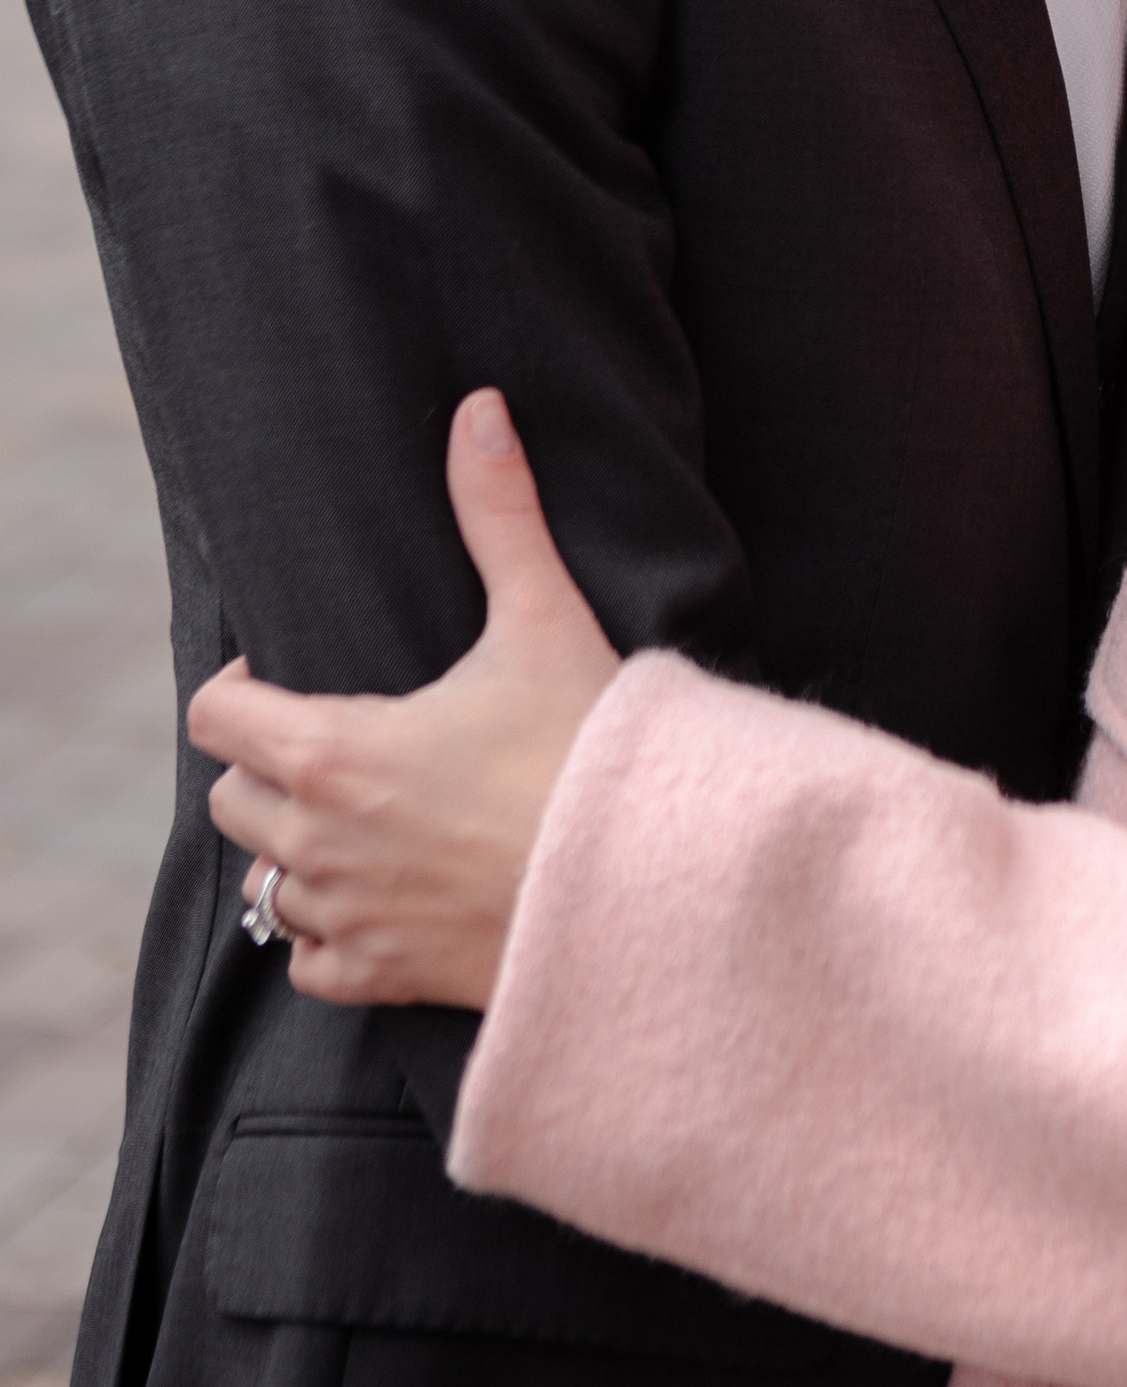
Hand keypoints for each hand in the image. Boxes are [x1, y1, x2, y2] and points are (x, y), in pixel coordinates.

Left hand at [187, 390, 622, 1008]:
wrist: (650, 881)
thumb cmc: (587, 746)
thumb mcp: (542, 618)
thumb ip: (498, 513)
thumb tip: (480, 410)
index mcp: (331, 752)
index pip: (216, 716)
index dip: (240, 687)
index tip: (290, 674)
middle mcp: (317, 843)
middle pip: (232, 800)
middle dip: (267, 766)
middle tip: (336, 740)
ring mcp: (349, 918)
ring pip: (267, 885)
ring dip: (295, 850)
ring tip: (358, 817)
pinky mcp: (388, 976)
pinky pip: (312, 963)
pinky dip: (328, 933)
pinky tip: (378, 896)